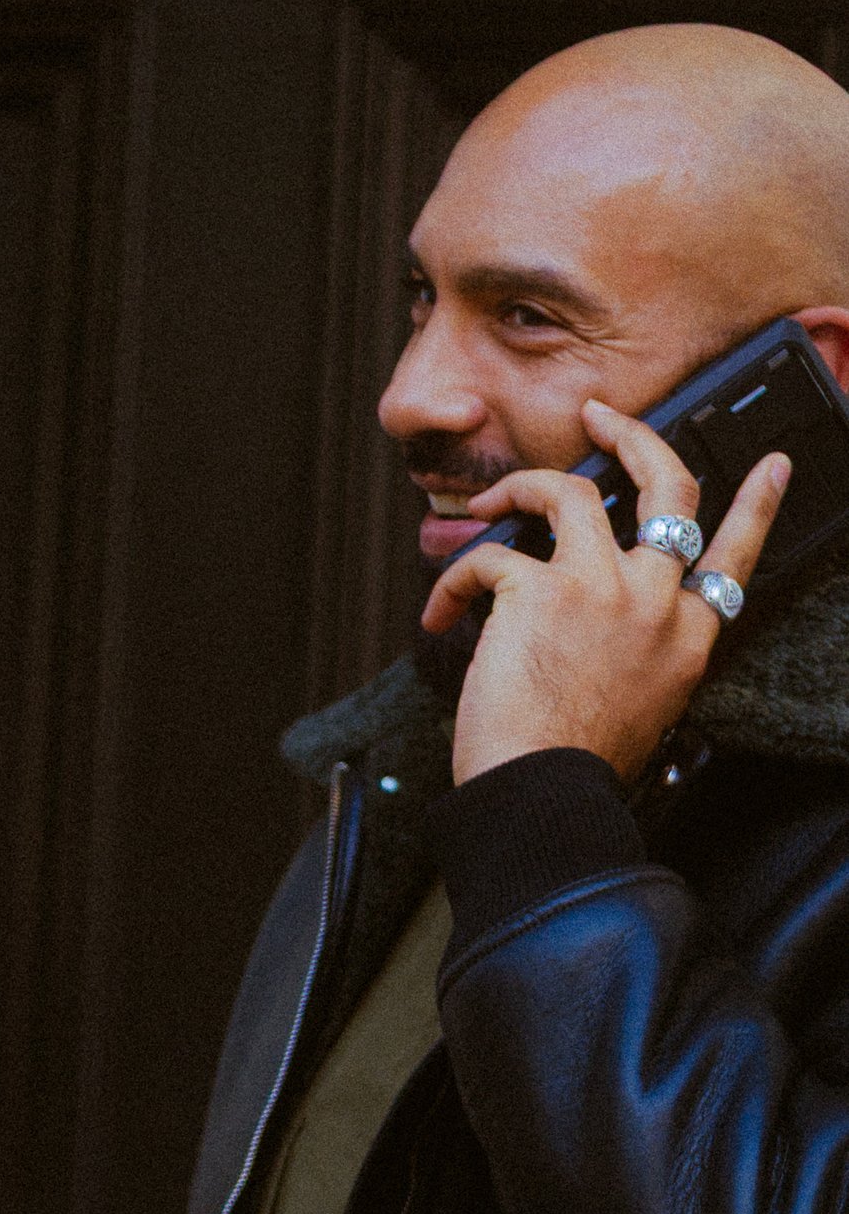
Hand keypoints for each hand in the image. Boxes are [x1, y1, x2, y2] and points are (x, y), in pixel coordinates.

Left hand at [424, 398, 791, 785]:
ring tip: (490, 500)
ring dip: (523, 483)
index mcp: (688, 636)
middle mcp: (654, 601)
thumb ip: (642, 654)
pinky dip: (454, 580)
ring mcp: (599, 588)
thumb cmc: (578, 768)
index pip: (735, 554)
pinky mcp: (537, 591)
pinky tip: (440, 611)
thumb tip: (603, 629)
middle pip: (666, 487)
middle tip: (604, 417)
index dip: (757, 503)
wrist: (543, 797)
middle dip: (635, 436)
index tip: (772, 465)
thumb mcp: (644, 708)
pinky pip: (488, 556)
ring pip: (571, 491)